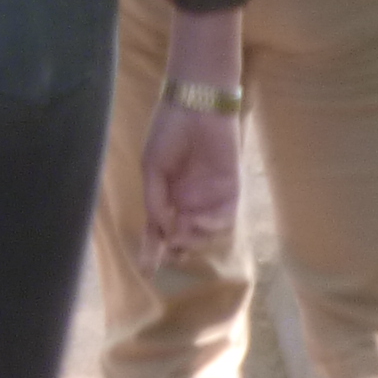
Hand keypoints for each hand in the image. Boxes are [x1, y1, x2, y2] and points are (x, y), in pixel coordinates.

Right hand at [139, 98, 242, 265]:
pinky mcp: (231, 190)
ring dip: (192, 238)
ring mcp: (208, 196)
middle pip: (182, 235)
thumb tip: (164, 231)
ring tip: (181, 233)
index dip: (152, 248)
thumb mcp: (152, 166)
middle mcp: (187, 199)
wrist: (197, 106)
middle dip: (176, 249)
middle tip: (170, 255)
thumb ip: (155, 199)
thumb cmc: (168, 131)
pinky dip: (211, 224)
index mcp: (165, 194)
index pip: (158, 228)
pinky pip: (224, 217)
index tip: (147, 270)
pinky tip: (197, 220)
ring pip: (203, 231)